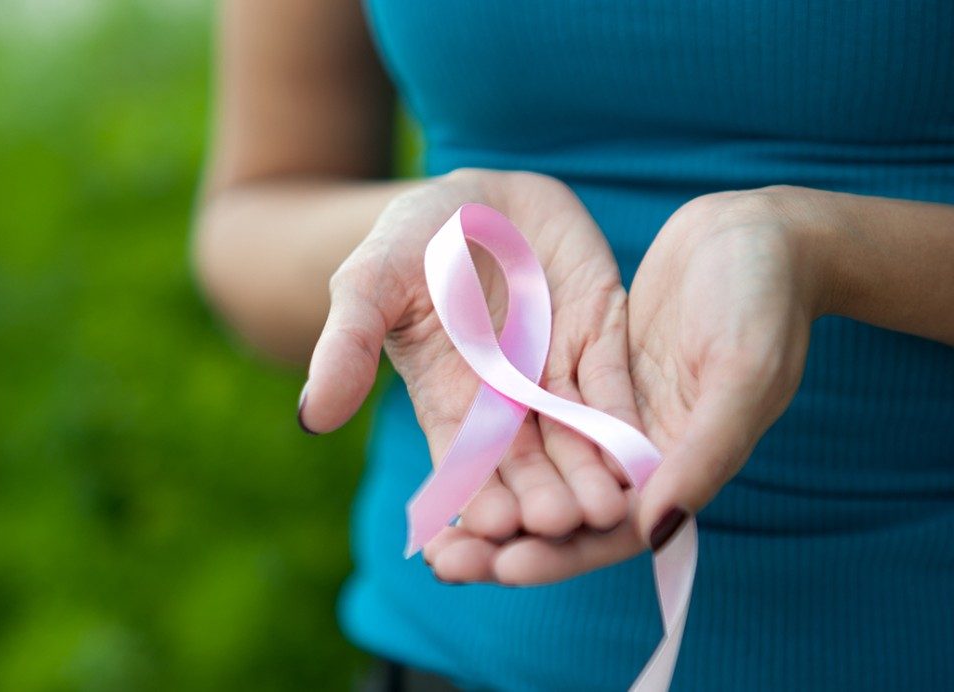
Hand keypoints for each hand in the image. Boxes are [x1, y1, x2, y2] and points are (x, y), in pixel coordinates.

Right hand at [300, 169, 640, 579]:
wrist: (474, 195)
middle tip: (558, 524)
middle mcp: (507, 404)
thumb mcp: (368, 285)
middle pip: (529, 466)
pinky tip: (644, 454)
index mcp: (448, 403)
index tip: (484, 528)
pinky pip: (616, 388)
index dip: (474, 500)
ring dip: (592, 476)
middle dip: (542, 499)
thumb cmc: (409, 240)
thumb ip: (346, 347)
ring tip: (606, 509)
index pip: (463, 468)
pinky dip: (627, 423)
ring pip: (579, 440)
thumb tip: (309, 418)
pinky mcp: (601, 341)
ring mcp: (558, 375)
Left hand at [421, 186, 832, 584]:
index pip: (610, 531)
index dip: (558, 555)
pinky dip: (494, 437)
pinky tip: (449, 453)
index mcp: (682, 465)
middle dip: (504, 541)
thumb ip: (704, 453)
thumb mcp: (742, 372)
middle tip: (440, 562)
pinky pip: (531, 415)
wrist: (754, 234)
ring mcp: (607, 412)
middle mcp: (638, 452)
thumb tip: (652, 530)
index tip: (501, 567)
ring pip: (539, 469)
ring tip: (430, 530)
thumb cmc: (765, 301)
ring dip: (491, 497)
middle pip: (562, 512)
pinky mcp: (584, 372)